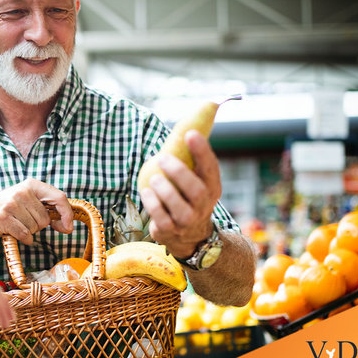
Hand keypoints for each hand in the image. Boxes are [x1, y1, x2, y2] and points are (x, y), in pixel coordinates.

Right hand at [0, 178, 73, 244]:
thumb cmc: (7, 209)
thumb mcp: (27, 200)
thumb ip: (47, 207)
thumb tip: (67, 225)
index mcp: (32, 185)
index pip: (59, 197)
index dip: (67, 214)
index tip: (68, 227)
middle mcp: (22, 192)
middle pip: (46, 218)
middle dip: (39, 226)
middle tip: (25, 221)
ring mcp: (12, 204)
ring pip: (35, 228)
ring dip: (29, 232)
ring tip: (17, 224)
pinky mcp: (4, 218)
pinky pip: (25, 235)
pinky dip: (24, 239)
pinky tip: (15, 234)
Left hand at [139, 130, 220, 258]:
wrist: (189, 235)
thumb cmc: (187, 196)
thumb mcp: (194, 179)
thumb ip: (189, 157)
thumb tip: (187, 122)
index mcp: (211, 187)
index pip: (210, 168)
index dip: (202, 151)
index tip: (190, 134)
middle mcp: (203, 206)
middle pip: (196, 190)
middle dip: (179, 172)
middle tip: (163, 158)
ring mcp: (188, 221)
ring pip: (179, 206)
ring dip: (165, 189)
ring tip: (154, 178)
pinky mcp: (171, 231)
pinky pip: (161, 218)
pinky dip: (152, 204)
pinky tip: (145, 192)